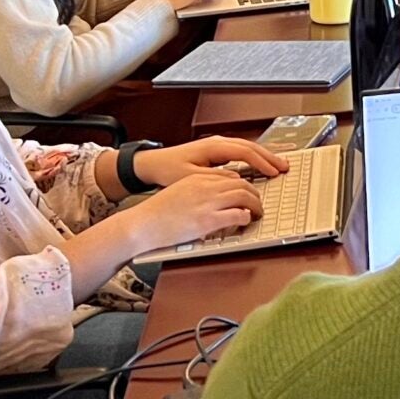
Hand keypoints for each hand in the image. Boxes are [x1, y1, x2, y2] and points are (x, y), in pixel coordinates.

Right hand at [128, 169, 265, 251]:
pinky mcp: (207, 220)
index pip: (230, 176)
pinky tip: (245, 221)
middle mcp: (205, 187)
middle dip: (254, 194)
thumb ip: (198, 190)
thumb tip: (215, 197)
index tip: (249, 192)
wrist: (141, 224)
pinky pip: (238, 214)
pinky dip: (246, 217)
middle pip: (242, 183)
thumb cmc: (156, 213)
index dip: (244, 184)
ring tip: (257, 213)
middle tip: (258, 204)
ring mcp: (207, 203)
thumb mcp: (179, 192)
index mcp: (198, 178)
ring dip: (255, 205)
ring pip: (244, 196)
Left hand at [137, 136, 288, 188]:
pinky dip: (254, 157)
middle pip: (250, 146)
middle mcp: (217, 142)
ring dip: (264, 156)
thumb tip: (237, 180)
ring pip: (247, 147)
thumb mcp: (190, 178)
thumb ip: (214, 178)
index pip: (245, 152)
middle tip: (285, 166)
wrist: (152, 163)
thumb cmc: (168, 170)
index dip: (261, 162)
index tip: (274, 172)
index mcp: (213, 146)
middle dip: (269, 156)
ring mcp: (217, 144)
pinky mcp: (215, 150)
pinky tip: (261, 164)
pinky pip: (241, 151)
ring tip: (278, 165)